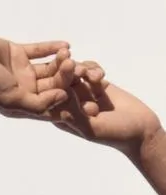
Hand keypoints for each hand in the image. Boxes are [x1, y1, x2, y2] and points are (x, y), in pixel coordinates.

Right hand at [0, 32, 73, 119]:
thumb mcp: (13, 100)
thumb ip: (39, 104)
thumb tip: (63, 98)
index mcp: (23, 103)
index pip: (51, 104)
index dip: (69, 102)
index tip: (86, 98)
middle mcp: (24, 89)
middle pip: (52, 83)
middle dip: (65, 76)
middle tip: (74, 65)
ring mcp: (21, 70)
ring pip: (48, 67)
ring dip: (60, 61)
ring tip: (67, 54)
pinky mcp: (17, 53)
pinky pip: (39, 50)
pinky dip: (51, 47)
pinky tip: (65, 44)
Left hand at [46, 58, 162, 155]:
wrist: (141, 128)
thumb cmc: (116, 133)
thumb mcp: (93, 129)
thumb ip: (75, 115)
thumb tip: (57, 99)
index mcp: (61, 117)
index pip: (54, 98)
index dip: (56, 83)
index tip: (60, 73)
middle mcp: (68, 103)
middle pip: (62, 82)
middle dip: (65, 71)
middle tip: (69, 60)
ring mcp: (81, 92)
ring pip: (74, 73)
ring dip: (81, 69)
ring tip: (93, 74)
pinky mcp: (95, 84)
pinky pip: (88, 69)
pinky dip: (93, 69)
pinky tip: (101, 75)